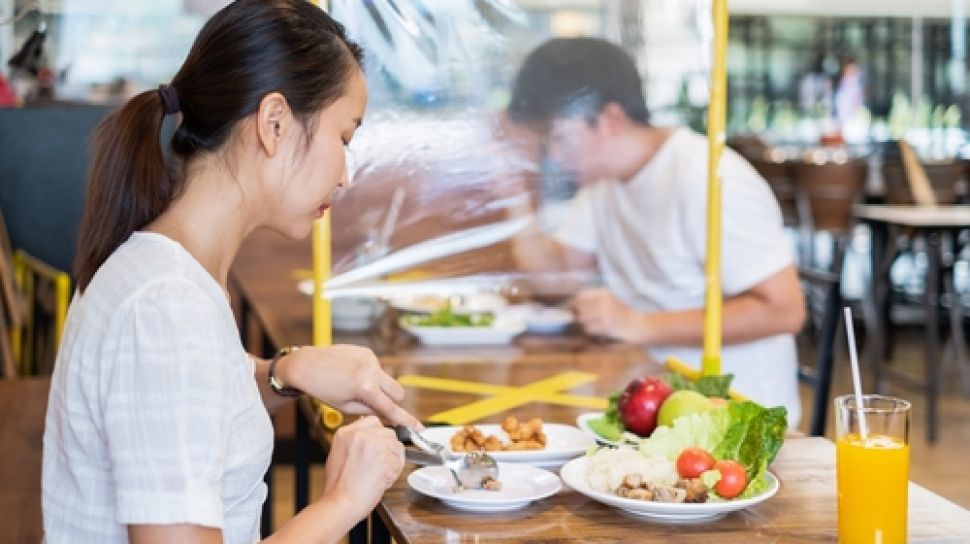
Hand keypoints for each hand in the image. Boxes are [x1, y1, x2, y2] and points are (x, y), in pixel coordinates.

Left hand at [279, 345, 421, 428]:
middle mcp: (371, 371)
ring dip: (379, 387)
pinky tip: (352, 375)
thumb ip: (369, 410)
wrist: (306, 364)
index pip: (391, 408)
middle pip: (398, 392)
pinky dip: (371, 375)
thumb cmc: (322, 389)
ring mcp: (371, 359)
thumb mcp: (345, 406)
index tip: (419, 427)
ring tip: (355, 387)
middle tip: (375, 405)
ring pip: (388, 380)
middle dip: (391, 401)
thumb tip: (386, 413)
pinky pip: (377, 369)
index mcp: (365, 388)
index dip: (406, 420)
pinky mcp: (367, 352)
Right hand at [323, 416, 404, 518]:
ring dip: (393, 461)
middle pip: (388, 433)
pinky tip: (381, 480)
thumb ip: (355, 440)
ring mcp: (373, 444)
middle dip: (388, 450)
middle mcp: (360, 434)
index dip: (380, 435)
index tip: (379, 447)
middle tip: (378, 466)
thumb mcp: (339, 454)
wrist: (341, 502)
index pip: (373, 421)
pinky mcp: (385, 457)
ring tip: (378, 475)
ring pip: (397, 446)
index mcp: (346, 432)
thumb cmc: (339, 486)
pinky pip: (399, 462)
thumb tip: (370, 431)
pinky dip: (394, 473)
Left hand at [570, 288, 648, 343]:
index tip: (570, 308)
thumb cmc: (623, 313)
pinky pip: (589, 328)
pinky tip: (598, 330)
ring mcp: (605, 313)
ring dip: (584, 323)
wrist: (638, 325)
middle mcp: (604, 301)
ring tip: (592, 324)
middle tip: (579, 318)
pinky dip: (590, 330)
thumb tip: (574, 304)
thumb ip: (594, 299)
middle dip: (577, 314)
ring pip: (582, 318)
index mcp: (604, 293)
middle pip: (579, 307)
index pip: (581, 296)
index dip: (573, 302)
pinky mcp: (606, 325)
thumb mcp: (610, 299)